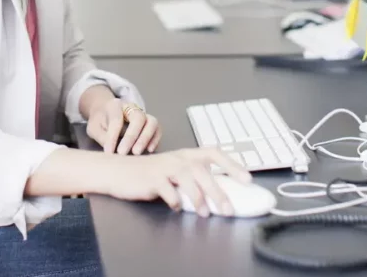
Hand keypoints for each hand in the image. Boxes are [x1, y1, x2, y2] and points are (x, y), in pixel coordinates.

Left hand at [87, 98, 161, 154]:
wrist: (106, 112)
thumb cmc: (100, 121)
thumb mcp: (94, 128)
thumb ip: (103, 137)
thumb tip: (112, 152)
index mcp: (115, 105)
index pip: (116, 120)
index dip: (113, 136)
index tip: (108, 152)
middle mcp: (132, 107)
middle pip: (138, 117)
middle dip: (132, 136)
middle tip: (123, 153)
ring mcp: (143, 115)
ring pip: (152, 122)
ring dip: (146, 138)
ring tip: (136, 153)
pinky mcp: (150, 124)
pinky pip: (157, 130)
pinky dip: (155, 140)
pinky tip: (149, 150)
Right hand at [104, 147, 251, 217]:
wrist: (119, 171)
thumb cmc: (150, 174)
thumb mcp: (175, 172)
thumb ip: (194, 179)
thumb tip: (219, 194)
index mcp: (187, 155)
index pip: (214, 153)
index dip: (232, 165)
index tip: (247, 178)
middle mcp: (178, 158)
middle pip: (203, 171)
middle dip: (217, 191)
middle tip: (227, 209)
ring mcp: (164, 167)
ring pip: (188, 179)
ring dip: (199, 198)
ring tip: (204, 213)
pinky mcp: (152, 179)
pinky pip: (168, 191)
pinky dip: (175, 201)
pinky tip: (177, 207)